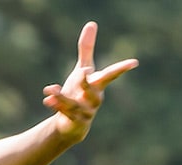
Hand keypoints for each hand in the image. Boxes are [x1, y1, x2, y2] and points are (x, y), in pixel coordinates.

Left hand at [42, 21, 138, 141]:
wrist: (72, 123)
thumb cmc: (80, 92)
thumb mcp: (82, 69)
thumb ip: (86, 49)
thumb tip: (91, 24)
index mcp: (98, 84)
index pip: (111, 75)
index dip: (122, 68)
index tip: (134, 62)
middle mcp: (94, 98)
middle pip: (94, 91)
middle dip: (88, 83)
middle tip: (83, 71)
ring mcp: (85, 112)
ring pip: (74, 104)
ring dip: (62, 97)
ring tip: (50, 89)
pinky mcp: (74, 121)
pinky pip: (65, 114)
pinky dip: (56, 106)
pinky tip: (47, 99)